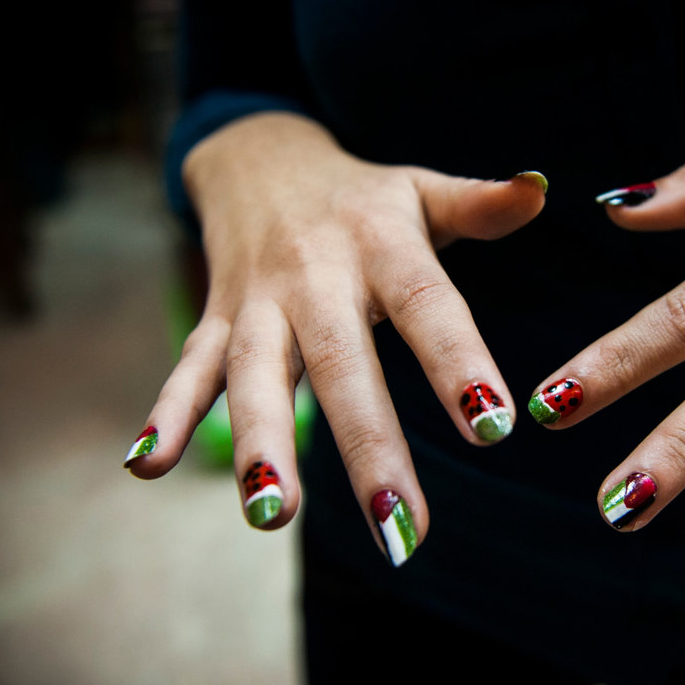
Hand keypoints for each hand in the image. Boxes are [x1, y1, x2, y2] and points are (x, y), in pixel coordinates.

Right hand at [122, 112, 545, 561]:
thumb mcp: (422, 191)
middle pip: (342, 365)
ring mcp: (259, 302)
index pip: (427, 306)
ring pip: (256, 376)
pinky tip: (144, 466)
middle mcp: (316, 276)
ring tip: (273, 516)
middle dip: (369, 448)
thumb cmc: (365, 197)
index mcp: (382, 244)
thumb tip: (541, 189)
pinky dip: (166, 413)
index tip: (495, 425)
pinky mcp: (217, 320)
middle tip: (399, 527)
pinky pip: (189, 369)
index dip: (458, 362)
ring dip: (260, 445)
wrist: (260, 157)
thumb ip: (481, 205)